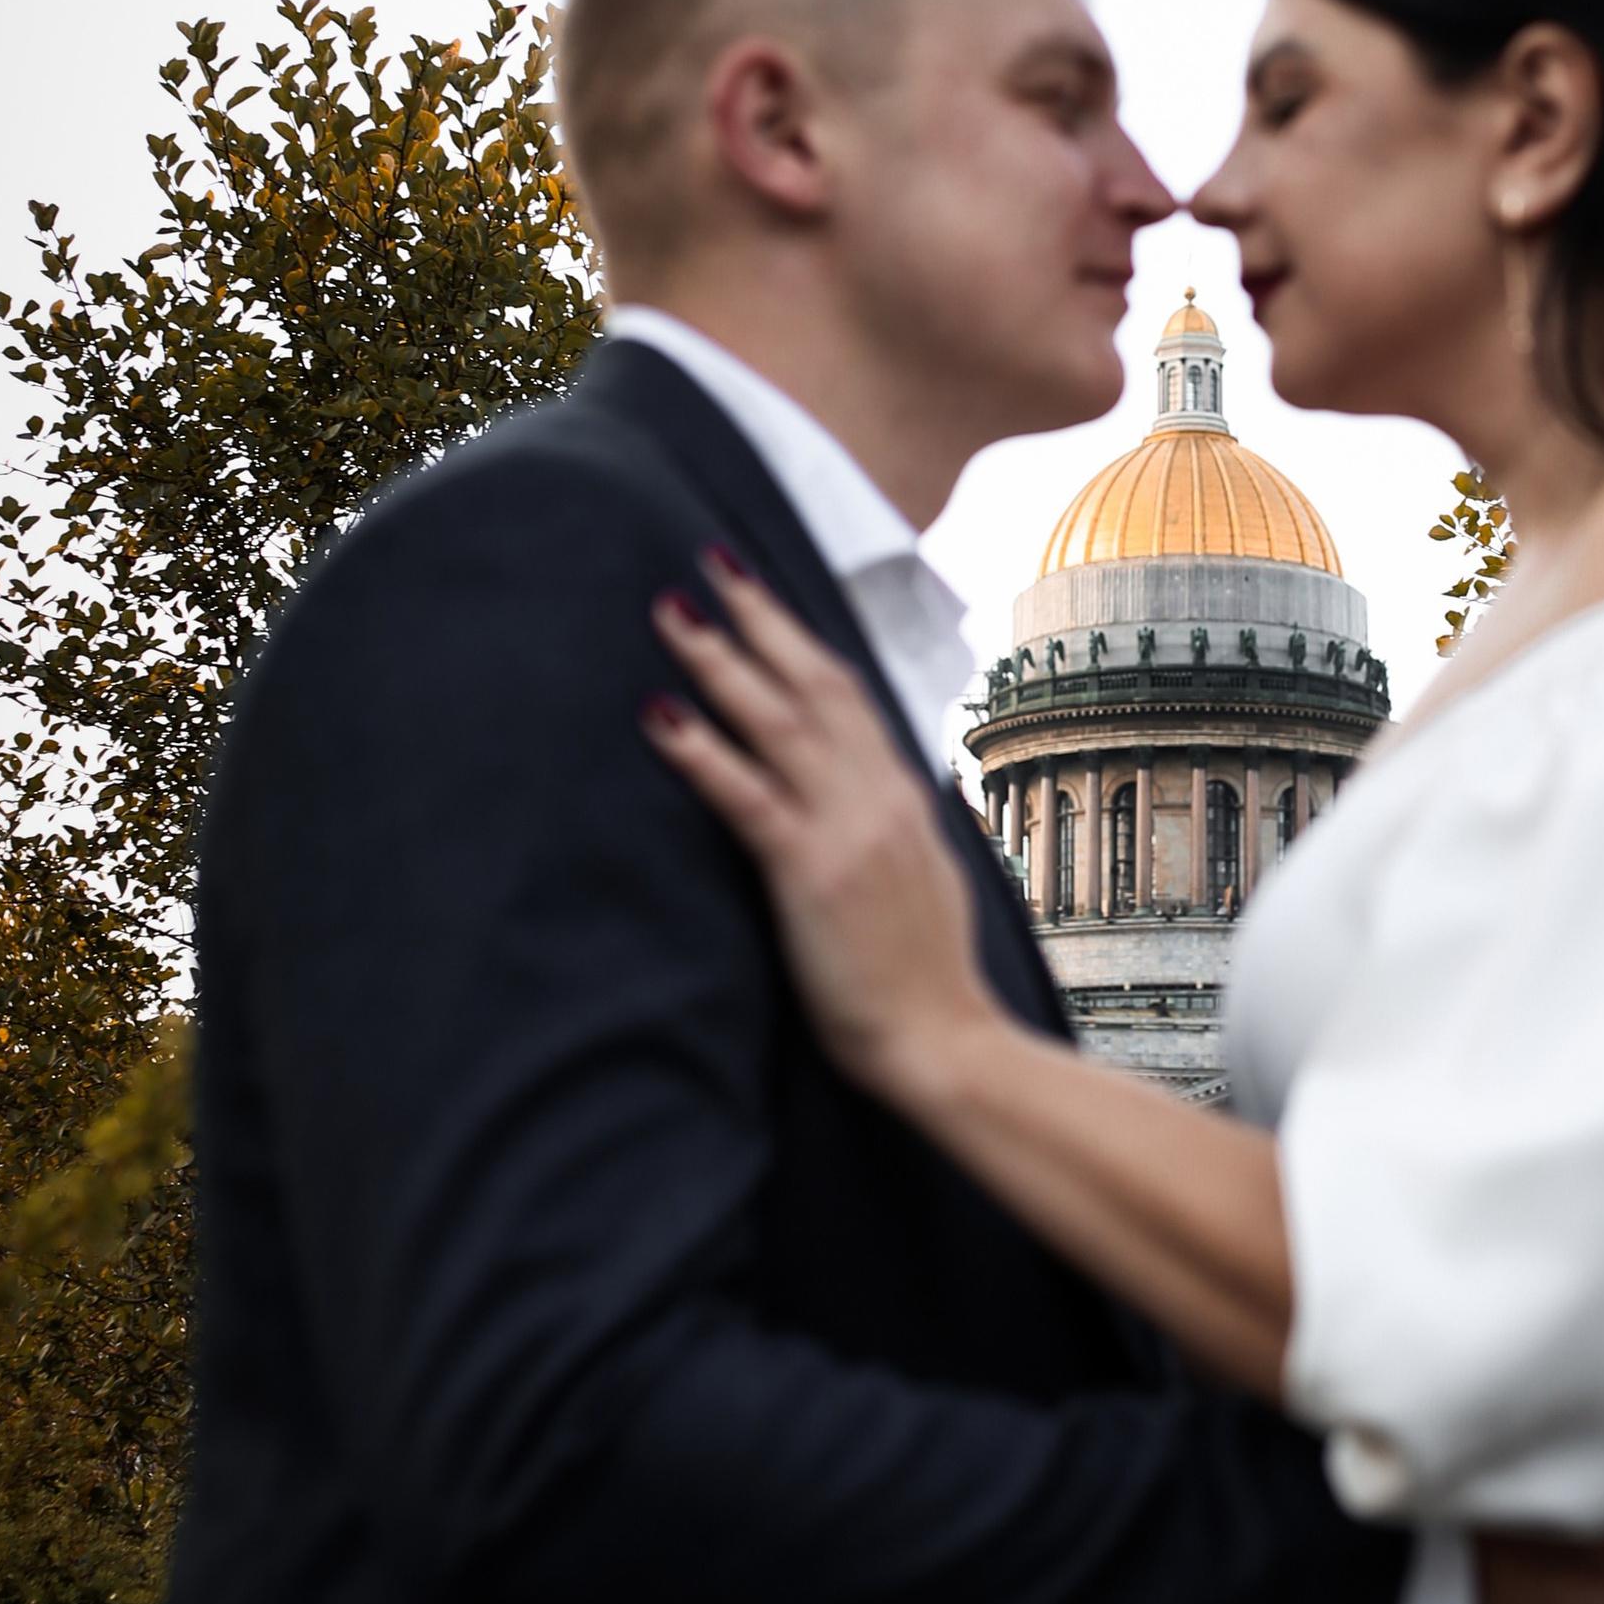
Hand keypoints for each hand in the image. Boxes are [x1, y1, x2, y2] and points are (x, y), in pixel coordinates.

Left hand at [645, 556, 995, 1104]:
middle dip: (759, 618)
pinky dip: (702, 751)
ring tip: (671, 613)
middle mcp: (879, 797)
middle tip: (710, 562)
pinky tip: (659, 717)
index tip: (762, 596)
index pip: (850, 695)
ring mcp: (848, 829)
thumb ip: (900, 830)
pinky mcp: (812, 872)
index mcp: (903, 797)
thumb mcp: (926, 883)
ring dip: (720, 661)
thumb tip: (885, 799)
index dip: (801, 639)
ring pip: (779, 721)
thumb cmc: (924, 979)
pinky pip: (748, 796)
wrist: (944, 1041)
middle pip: (814, 683)